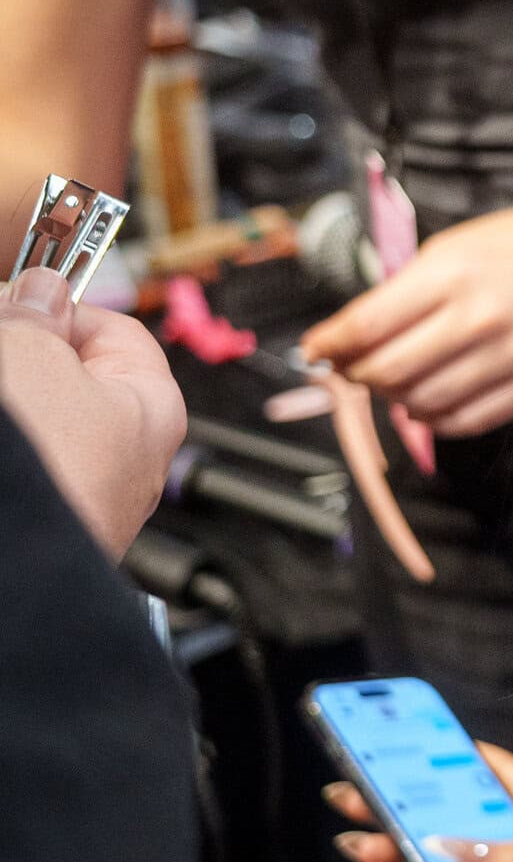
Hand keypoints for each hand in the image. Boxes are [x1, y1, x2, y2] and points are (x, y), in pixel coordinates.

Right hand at [0, 268, 184, 555]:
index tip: (10, 296)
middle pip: (61, 376)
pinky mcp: (45, 517)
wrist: (14, 572)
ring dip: (13, 394)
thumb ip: (35, 316)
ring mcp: (80, 493)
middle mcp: (124, 456)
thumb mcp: (32, 357)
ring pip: (39, 418)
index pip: (113, 331)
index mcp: (150, 407)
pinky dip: (14, 448)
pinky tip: (7, 455)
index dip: (57, 305)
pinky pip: (27, 462)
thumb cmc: (42, 469)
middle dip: (16, 355)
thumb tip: (42, 289)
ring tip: (7, 404)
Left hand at [301, 170, 512, 437]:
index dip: (329, 345)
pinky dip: (436, 421)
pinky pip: (468, 421)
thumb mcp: (455, 247)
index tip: (315, 351)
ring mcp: (507, 355)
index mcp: (450, 275)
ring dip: (395, 401)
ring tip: (395, 386)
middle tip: (353, 370)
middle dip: (357, 377)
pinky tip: (429, 405)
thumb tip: (353, 335)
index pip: (366, 324)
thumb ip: (405, 290)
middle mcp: (477, 318)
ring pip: (422, 404)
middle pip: (388, 372)